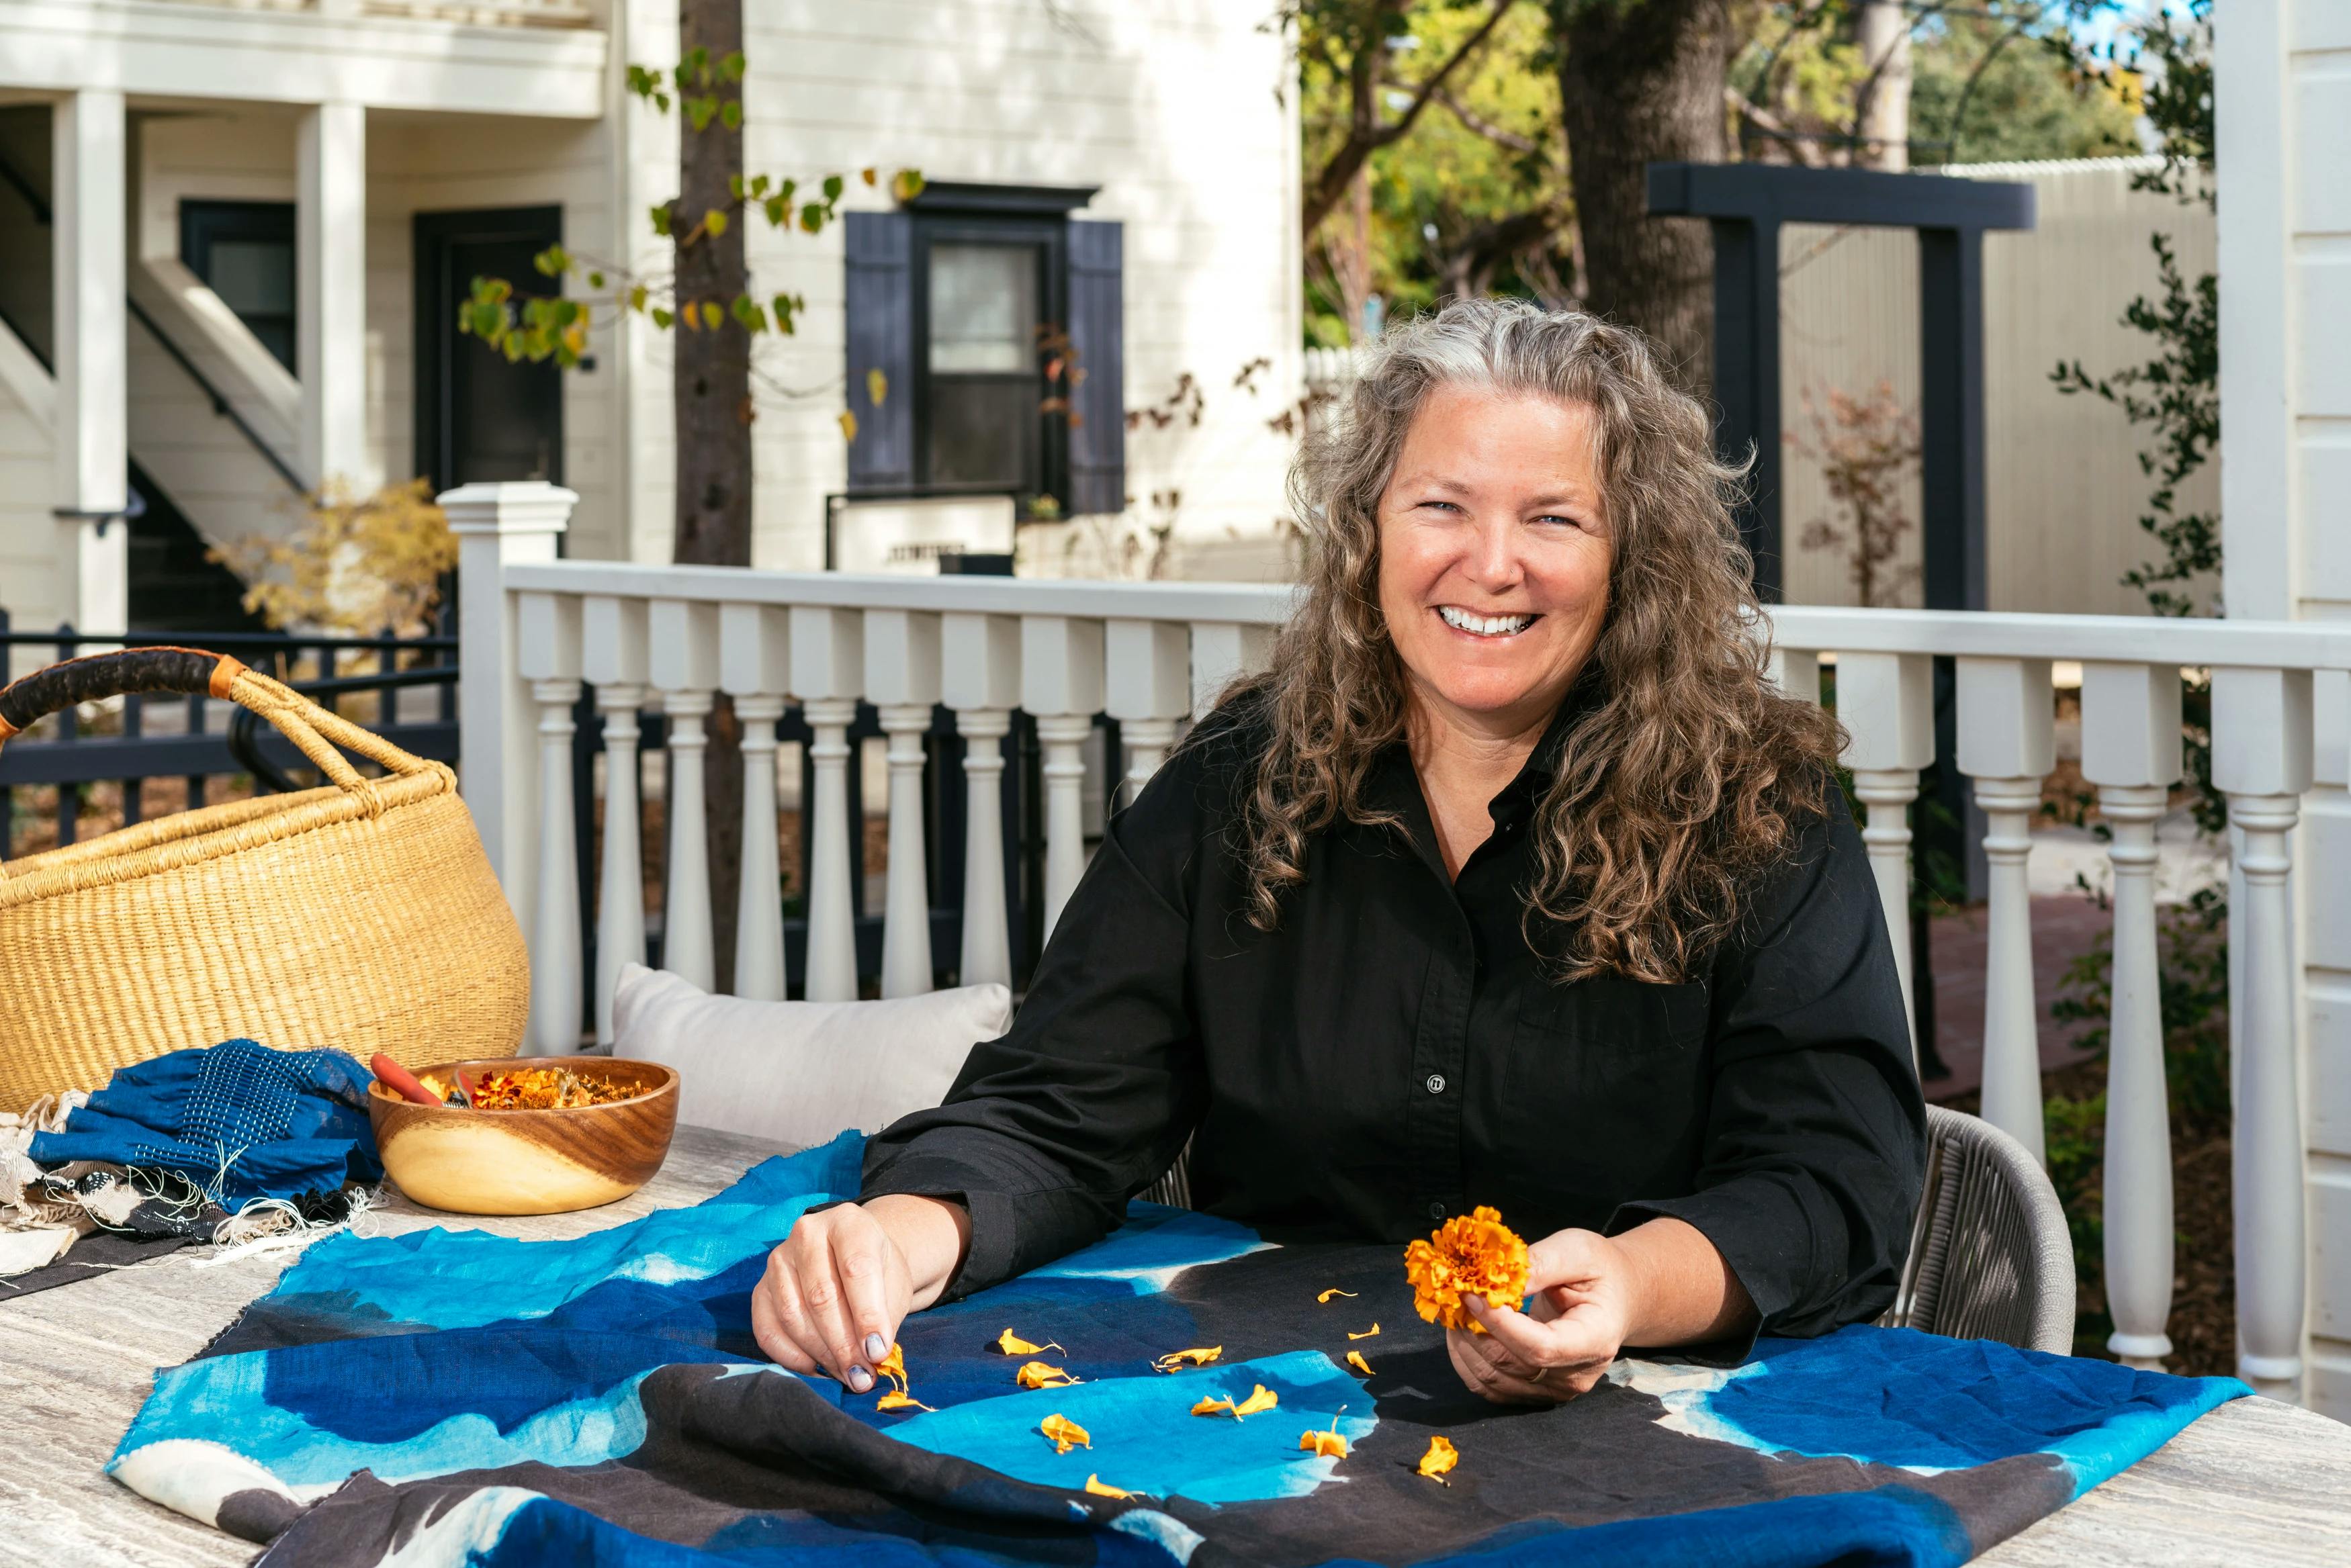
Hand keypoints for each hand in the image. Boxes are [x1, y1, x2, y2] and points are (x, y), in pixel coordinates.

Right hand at [750, 1194, 966, 1391]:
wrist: (854, 1257)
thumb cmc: (878, 1273)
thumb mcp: (894, 1285)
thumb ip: (885, 1317)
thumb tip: (872, 1357)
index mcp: (849, 1222)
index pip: (856, 1269)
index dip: (867, 1315)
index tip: (878, 1352)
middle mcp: (808, 1232)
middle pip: (821, 1296)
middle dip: (844, 1344)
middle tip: (863, 1375)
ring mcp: (779, 1259)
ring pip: (793, 1315)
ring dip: (821, 1354)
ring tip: (846, 1374)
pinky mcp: (760, 1287)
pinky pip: (767, 1329)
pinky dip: (790, 1356)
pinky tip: (815, 1367)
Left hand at [1446, 1227, 1635, 1404]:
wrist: (1615, 1297)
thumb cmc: (1598, 1270)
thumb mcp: (1577, 1250)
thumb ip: (1540, 1262)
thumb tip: (1494, 1277)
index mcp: (1595, 1340)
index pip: (1540, 1348)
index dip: (1499, 1324)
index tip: (1471, 1293)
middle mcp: (1575, 1375)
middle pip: (1510, 1364)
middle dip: (1474, 1329)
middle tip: (1455, 1293)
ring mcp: (1555, 1389)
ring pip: (1492, 1379)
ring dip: (1464, 1344)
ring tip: (1455, 1308)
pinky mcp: (1535, 1391)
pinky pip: (1489, 1387)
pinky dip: (1466, 1360)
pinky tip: (1462, 1330)